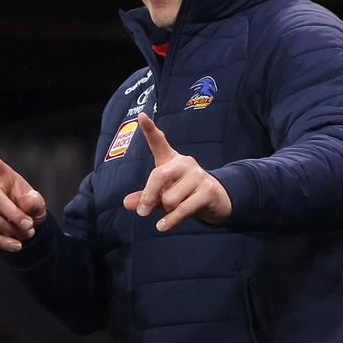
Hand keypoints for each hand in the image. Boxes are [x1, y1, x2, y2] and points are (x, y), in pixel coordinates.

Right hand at [0, 136, 46, 251]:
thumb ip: (34, 202)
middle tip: (30, 226)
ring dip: (13, 230)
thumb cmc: (30, 208)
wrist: (24, 228)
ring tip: (27, 233)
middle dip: (13, 215)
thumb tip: (24, 203)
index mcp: (2, 176)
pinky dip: (3, 242)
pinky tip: (16, 246)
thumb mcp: (38, 204)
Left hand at [122, 114, 230, 230]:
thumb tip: (126, 203)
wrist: (215, 200)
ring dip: (167, 210)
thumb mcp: (162, 194)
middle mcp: (185, 163)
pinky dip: (170, 220)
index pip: (159, 142)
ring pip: (169, 198)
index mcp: (171, 159)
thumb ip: (144, 197)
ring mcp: (198, 175)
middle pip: (158, 177)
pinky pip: (181, 209)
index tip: (141, 116)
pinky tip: (162, 226)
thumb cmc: (183, 193)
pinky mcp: (207, 191)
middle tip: (142, 212)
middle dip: (148, 196)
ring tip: (176, 207)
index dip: (150, 129)